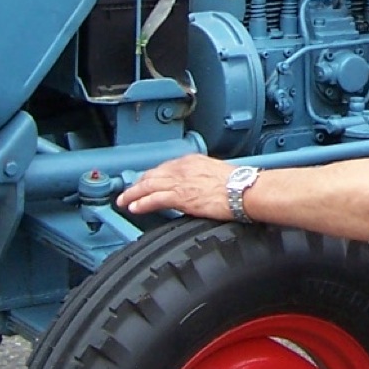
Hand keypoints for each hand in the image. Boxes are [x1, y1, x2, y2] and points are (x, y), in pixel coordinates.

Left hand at [117, 154, 232, 219]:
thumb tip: (196, 185)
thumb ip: (200, 176)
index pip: (164, 167)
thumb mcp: (215, 172)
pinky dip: (142, 203)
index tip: (144, 182)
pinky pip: (155, 199)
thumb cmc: (238, 184)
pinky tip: (135, 207)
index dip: (151, 176)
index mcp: (191, 160)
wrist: (244, 190)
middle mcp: (183, 168)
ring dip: (133, 194)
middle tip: (127, 192)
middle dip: (137, 184)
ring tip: (124, 201)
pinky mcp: (181, 196)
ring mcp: (181, 182)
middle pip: (152, 175)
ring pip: (148, 186)